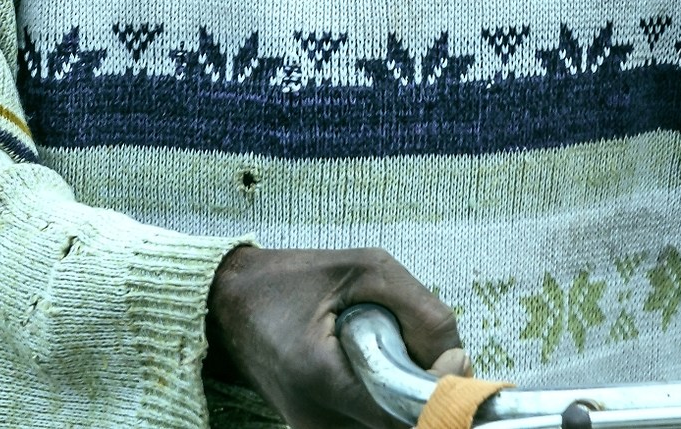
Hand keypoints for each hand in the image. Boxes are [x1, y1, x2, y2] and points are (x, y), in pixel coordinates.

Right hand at [205, 246, 466, 428]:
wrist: (224, 305)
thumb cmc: (290, 279)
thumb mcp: (362, 268)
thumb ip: (420, 309)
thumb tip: (456, 358)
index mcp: (321, 377)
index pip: (410, 412)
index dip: (442, 389)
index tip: (449, 357)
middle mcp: (317, 420)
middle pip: (404, 426)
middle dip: (428, 395)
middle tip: (425, 354)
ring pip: (390, 427)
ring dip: (408, 401)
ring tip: (394, 358)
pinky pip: (371, 425)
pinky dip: (386, 404)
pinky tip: (376, 372)